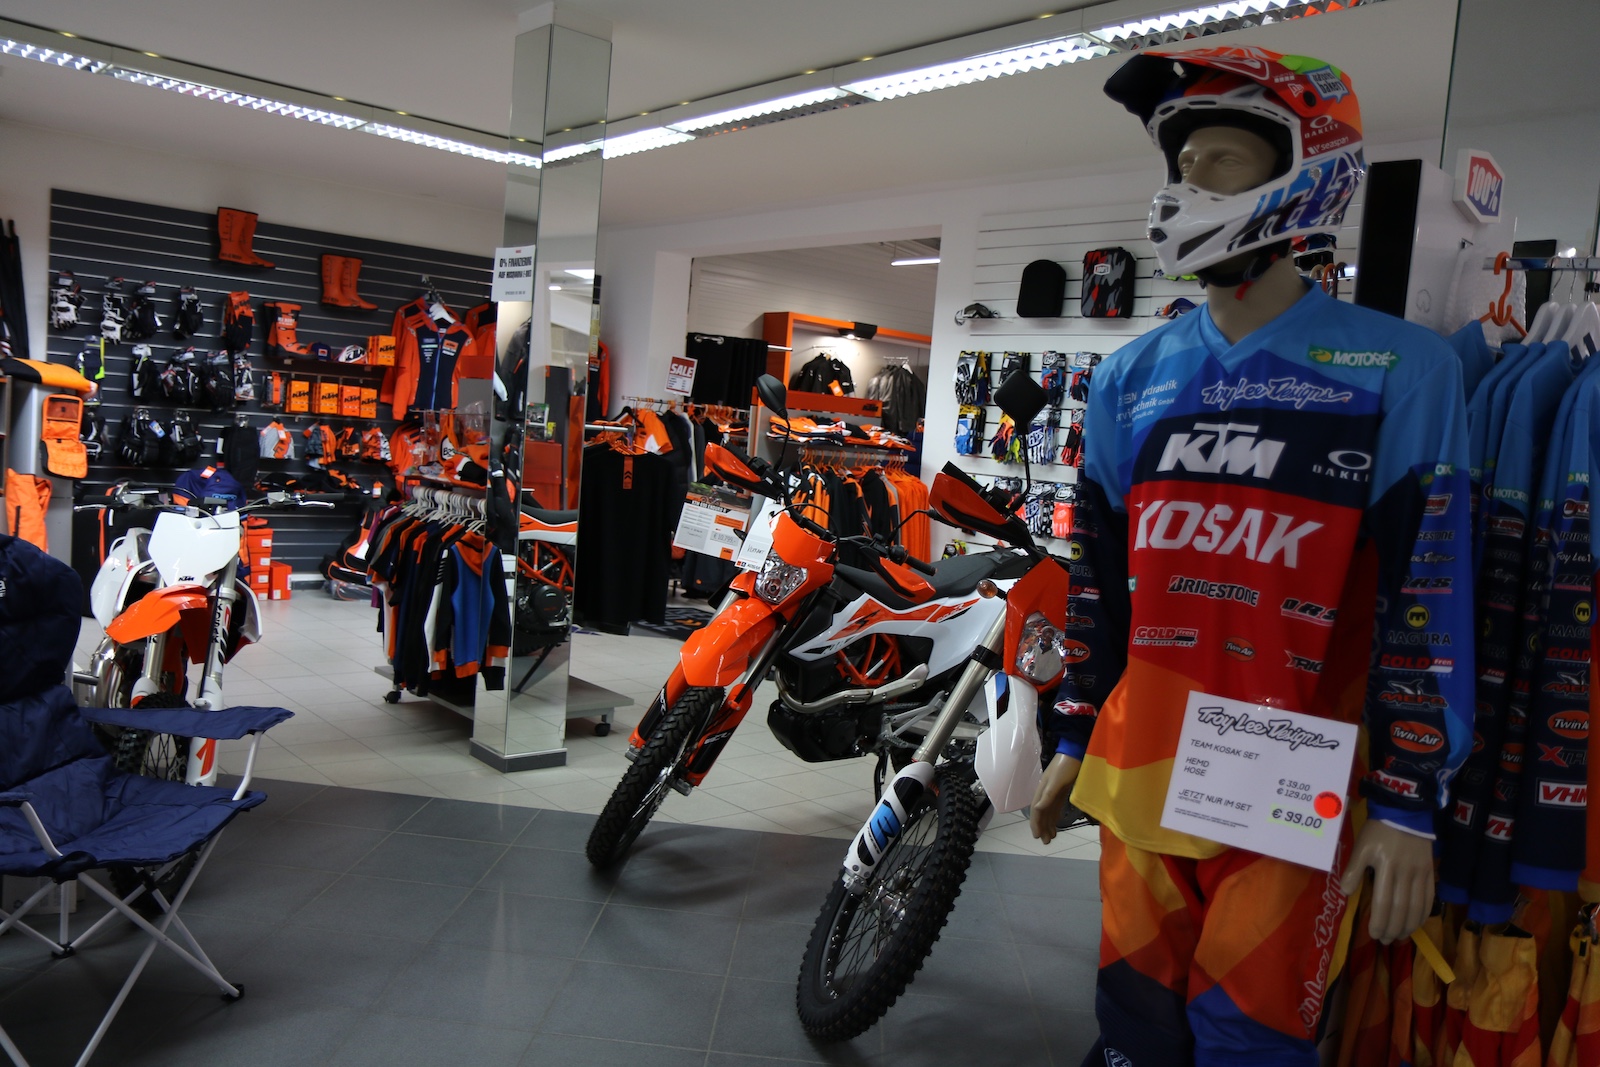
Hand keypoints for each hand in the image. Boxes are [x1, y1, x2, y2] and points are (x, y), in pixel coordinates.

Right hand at [1029, 753, 1081, 843]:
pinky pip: (1055, 808)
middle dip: (1042, 827)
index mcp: (1042, 790)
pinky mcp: (1062, 792)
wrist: (1076, 753)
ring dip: (1049, 824)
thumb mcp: (1056, 781)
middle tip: (1046, 842)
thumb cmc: (1065, 766)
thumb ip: (1048, 795)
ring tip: (1052, 837)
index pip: (1036, 810)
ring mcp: (1053, 793)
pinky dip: (1055, 817)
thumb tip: (1038, 809)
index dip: (1036, 823)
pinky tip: (1057, 824)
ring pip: (1049, 812)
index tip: (1037, 836)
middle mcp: (1045, 793)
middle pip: (1042, 813)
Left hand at [1338, 820, 1433, 943]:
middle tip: (1386, 941)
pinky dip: (1423, 914)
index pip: (1383, 903)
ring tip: (1399, 937)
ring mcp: (1420, 874)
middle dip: (1393, 929)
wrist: (1404, 812)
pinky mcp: (1430, 872)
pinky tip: (1416, 923)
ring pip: (1417, 907)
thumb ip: (1353, 870)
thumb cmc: (1378, 831)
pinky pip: (1429, 898)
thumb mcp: (1361, 847)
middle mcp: (1405, 874)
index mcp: (1385, 868)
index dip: (1379, 922)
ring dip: (1408, 926)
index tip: (1373, 935)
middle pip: (1401, 909)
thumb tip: (1345, 893)